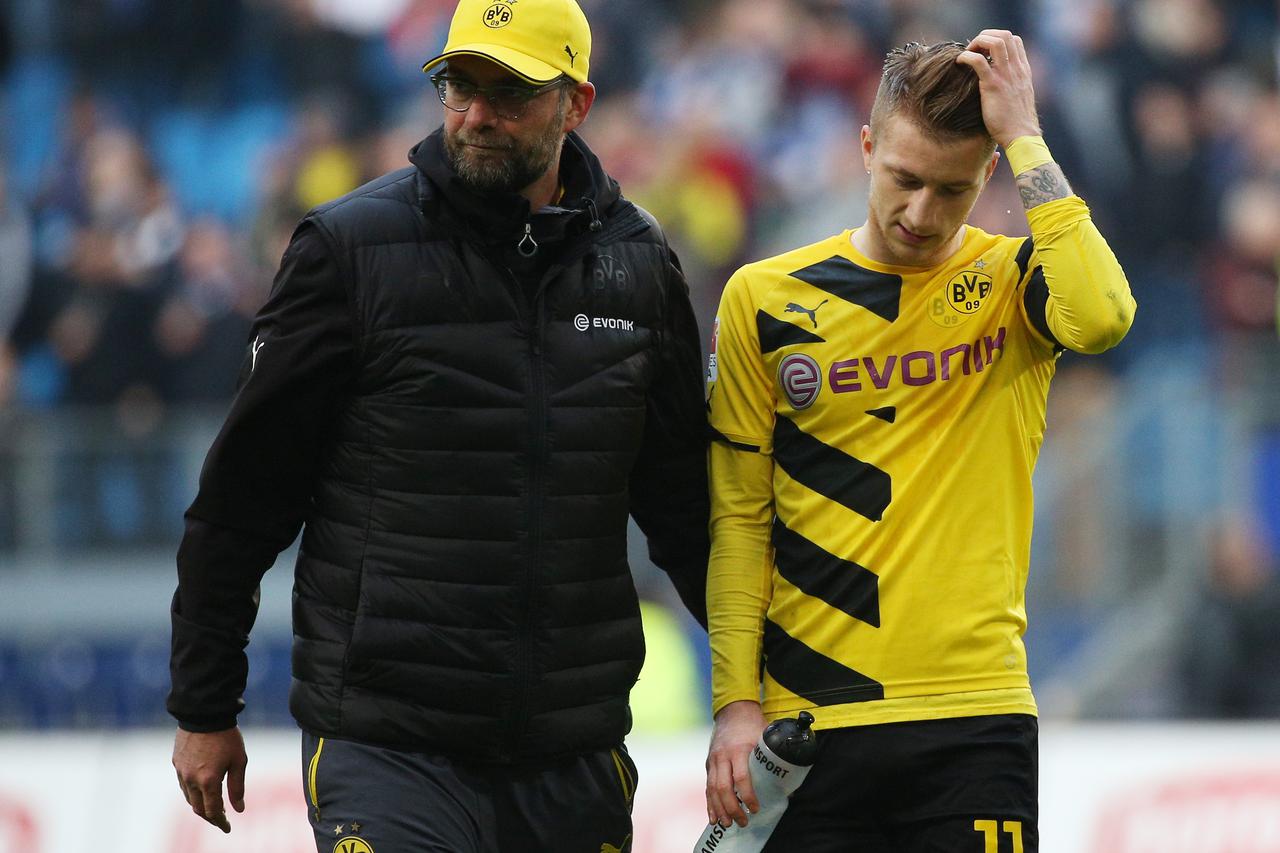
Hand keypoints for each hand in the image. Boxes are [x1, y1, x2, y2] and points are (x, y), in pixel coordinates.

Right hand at [172, 727, 247, 832]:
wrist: (204, 713)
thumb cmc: (226, 736)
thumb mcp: (239, 761)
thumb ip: (237, 787)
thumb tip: (239, 809)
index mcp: (209, 781)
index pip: (212, 811)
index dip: (220, 822)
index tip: (227, 827)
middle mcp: (192, 779)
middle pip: (198, 808)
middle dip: (210, 817)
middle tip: (222, 819)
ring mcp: (181, 771)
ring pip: (188, 797)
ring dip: (200, 804)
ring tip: (213, 805)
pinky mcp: (176, 762)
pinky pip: (183, 784)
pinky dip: (192, 792)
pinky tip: (201, 789)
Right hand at [704, 700, 765, 828]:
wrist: (733, 710)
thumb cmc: (753, 725)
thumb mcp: (766, 738)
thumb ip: (776, 759)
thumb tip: (789, 787)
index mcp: (739, 750)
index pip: (742, 777)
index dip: (748, 795)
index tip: (756, 808)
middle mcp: (723, 756)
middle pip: (724, 787)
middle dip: (732, 808)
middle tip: (743, 821)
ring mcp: (713, 760)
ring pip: (713, 789)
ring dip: (720, 809)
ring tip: (727, 825)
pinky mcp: (709, 764)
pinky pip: (707, 787)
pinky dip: (710, 804)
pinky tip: (713, 818)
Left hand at [955, 29, 1040, 147]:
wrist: (1022, 135)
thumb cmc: (1017, 122)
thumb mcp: (1019, 98)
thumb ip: (1013, 86)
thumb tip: (1000, 87)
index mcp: (1023, 70)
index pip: (1014, 40)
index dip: (997, 39)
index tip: (984, 51)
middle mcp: (1016, 69)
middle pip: (1004, 35)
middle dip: (985, 36)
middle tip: (973, 50)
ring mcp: (1006, 75)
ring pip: (994, 42)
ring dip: (976, 42)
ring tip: (966, 54)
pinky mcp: (993, 85)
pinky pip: (978, 61)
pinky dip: (966, 57)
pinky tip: (959, 63)